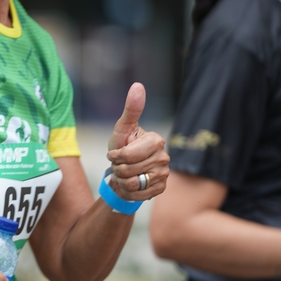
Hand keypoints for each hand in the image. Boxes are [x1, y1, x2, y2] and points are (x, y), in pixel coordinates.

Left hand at [106, 83, 168, 201]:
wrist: (124, 170)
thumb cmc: (122, 145)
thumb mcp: (122, 128)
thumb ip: (131, 109)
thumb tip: (138, 85)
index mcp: (156, 141)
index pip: (127, 155)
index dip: (115, 156)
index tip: (115, 153)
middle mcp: (164, 158)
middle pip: (128, 170)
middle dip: (117, 169)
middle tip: (120, 164)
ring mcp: (164, 174)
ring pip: (132, 184)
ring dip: (122, 180)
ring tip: (125, 173)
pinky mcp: (160, 189)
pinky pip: (137, 195)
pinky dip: (128, 191)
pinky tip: (130, 184)